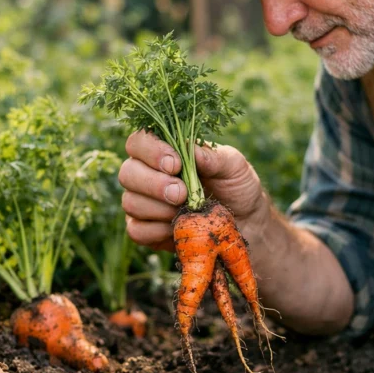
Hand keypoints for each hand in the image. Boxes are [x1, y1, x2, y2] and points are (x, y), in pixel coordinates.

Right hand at [118, 130, 267, 250]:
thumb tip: (191, 149)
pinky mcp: (146, 231)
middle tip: (181, 194)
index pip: (138, 141)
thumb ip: (213, 157)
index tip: (175, 164)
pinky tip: (177, 228)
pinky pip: (136, 230)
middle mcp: (147, 174)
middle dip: (153, 184)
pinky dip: (156, 230)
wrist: (246, 224)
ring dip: (158, 208)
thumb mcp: (234, 167)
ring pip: (130, 202)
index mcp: (164, 150)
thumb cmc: (237, 187)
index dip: (150, 151)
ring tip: (186, 211)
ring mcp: (143, 203)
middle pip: (127, 173)